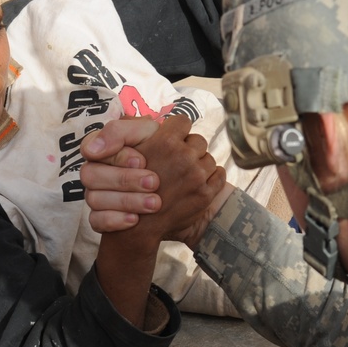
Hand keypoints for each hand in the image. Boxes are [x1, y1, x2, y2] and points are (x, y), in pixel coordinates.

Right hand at [80, 118, 161, 232]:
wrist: (178, 179)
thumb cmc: (160, 149)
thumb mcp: (148, 133)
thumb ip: (121, 131)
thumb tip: (91, 151)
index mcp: (102, 148)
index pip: (91, 148)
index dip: (117, 156)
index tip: (141, 161)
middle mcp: (94, 171)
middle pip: (90, 176)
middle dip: (123, 179)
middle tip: (154, 182)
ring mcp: (95, 195)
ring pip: (94, 200)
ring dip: (125, 201)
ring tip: (154, 203)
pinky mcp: (100, 217)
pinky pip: (96, 222)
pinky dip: (115, 220)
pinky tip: (136, 219)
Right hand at [121, 115, 225, 244]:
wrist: (138, 226)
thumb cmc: (130, 186)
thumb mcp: (127, 152)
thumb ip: (139, 131)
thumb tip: (155, 120)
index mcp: (165, 142)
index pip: (183, 122)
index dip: (178, 131)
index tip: (173, 140)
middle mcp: (183, 156)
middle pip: (198, 140)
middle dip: (189, 149)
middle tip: (177, 163)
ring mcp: (197, 176)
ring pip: (209, 158)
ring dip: (200, 165)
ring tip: (185, 177)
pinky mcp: (206, 194)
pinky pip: (219, 175)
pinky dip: (212, 178)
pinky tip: (197, 184)